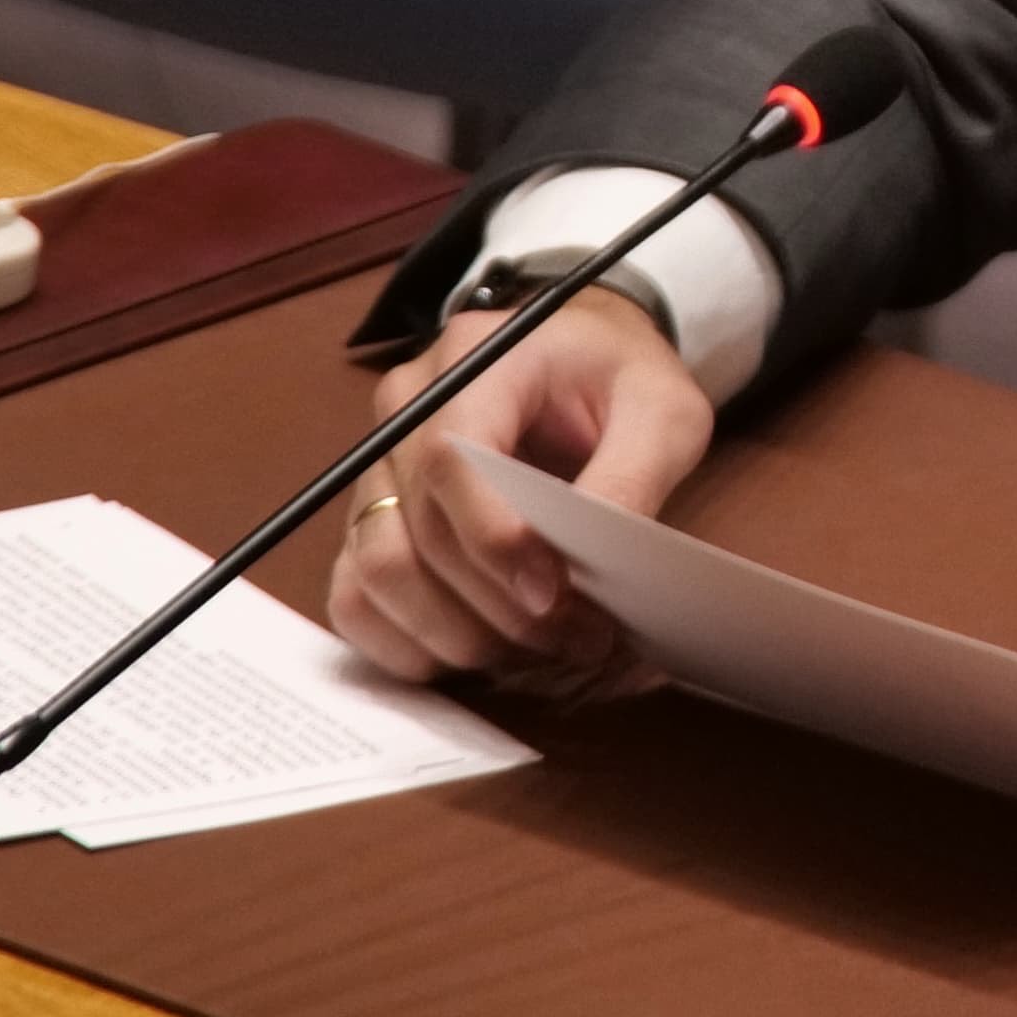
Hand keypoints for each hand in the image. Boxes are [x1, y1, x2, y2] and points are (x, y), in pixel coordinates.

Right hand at [327, 286, 709, 696]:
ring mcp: (378, 463)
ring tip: (530, 651)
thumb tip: (592, 564)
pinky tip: (472, 655)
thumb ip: (630, 479)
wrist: (588, 365)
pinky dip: (405, 640)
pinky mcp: (371, 516)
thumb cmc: (621, 382)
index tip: (554, 597)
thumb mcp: (661, 413)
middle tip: (573, 640)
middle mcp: (405, 407)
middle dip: (495, 605)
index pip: (450, 458)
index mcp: (474, 360)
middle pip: (419, 526)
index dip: (495, 540)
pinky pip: (355, 594)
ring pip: (378, 569)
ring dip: (453, 632)